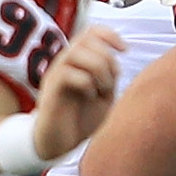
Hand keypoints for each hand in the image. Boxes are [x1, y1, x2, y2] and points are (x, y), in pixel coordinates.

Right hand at [26, 24, 125, 162]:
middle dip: (107, 58)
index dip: (110, 34)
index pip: (91, 31)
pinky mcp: (51, 90)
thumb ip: (110, 74)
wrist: (61, 145)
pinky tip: (90, 97)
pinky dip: (86, 83)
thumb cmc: (82, 118)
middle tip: (110, 82)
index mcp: (79, 60)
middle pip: (87, 38)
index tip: (124, 50)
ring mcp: (56, 74)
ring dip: (98, 69)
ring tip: (102, 90)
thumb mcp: (105, 94)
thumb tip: (117, 56)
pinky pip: (68, 73)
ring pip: (77, 52)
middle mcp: (65, 62)